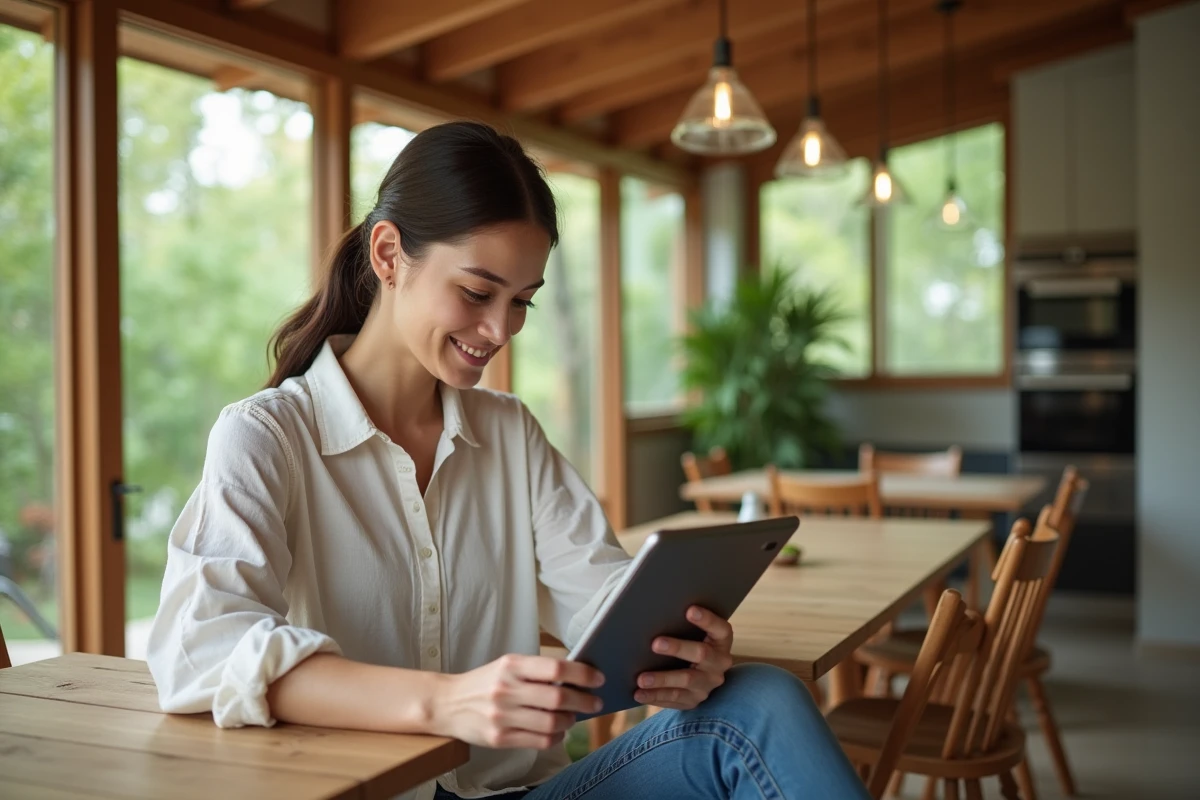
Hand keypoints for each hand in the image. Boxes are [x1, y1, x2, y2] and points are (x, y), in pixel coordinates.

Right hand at [431, 654, 604, 749]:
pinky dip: (556, 737)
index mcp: (511, 666)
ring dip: (570, 720)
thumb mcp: (507, 666)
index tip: (598, 679)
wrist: (447, 704)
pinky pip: (540, 741)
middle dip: (584, 701)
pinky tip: (558, 731)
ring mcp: (502, 716)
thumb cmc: (485, 682)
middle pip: (558, 697)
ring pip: (552, 722)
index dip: (582, 674)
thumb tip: (577, 678)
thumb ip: (537, 671)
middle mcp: (506, 689)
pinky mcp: (499, 738)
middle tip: (595, 702)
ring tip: (573, 717)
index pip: (556, 668)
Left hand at [634, 606, 733, 710]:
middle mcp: (719, 663)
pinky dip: (655, 696)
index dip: (707, 620)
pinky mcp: (695, 700)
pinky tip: (638, 694)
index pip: (720, 629)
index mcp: (721, 641)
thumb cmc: (690, 643)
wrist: (700, 675)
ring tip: (641, 679)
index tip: (689, 610)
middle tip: (655, 644)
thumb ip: (682, 624)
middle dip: (677, 648)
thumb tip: (651, 612)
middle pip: (701, 654)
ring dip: (662, 679)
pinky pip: (675, 699)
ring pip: (686, 680)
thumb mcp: (694, 634)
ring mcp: (708, 684)